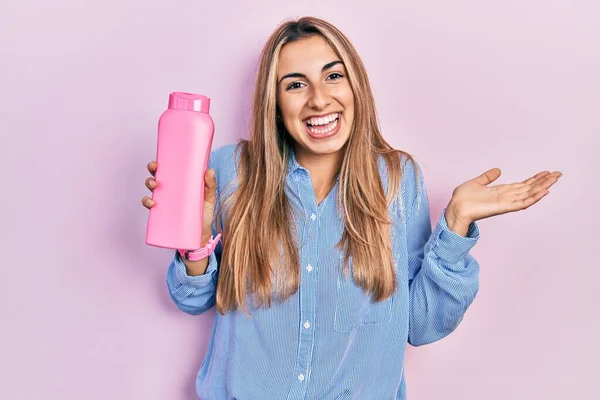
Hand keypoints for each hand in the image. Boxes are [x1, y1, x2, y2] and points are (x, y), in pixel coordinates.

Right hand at [142, 161, 217, 246]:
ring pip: (151, 189)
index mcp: (180, 184)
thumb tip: (209, 171)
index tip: (158, 161)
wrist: (201, 236)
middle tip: (155, 170)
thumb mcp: (209, 198)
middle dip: (152, 171)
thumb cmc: (204, 214)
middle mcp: (170, 191)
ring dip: (149, 184)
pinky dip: (147, 202)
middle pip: (157, 176)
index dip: (160, 164)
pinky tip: (153, 203)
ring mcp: (165, 202)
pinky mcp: (162, 214)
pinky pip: (150, 206)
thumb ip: (210, 186)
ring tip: (154, 186)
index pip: (167, 170)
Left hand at [447, 168, 562, 227]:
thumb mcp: (477, 182)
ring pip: (529, 194)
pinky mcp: (504, 207)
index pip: (522, 185)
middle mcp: (506, 197)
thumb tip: (497, 170)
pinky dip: (534, 197)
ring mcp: (507, 202)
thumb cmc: (463, 198)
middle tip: (558, 173)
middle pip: (530, 188)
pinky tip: (544, 191)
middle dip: (544, 181)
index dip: (534, 179)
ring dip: (543, 187)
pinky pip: (523, 203)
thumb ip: (488, 177)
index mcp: (501, 191)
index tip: (546, 172)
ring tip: (555, 179)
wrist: (456, 207)